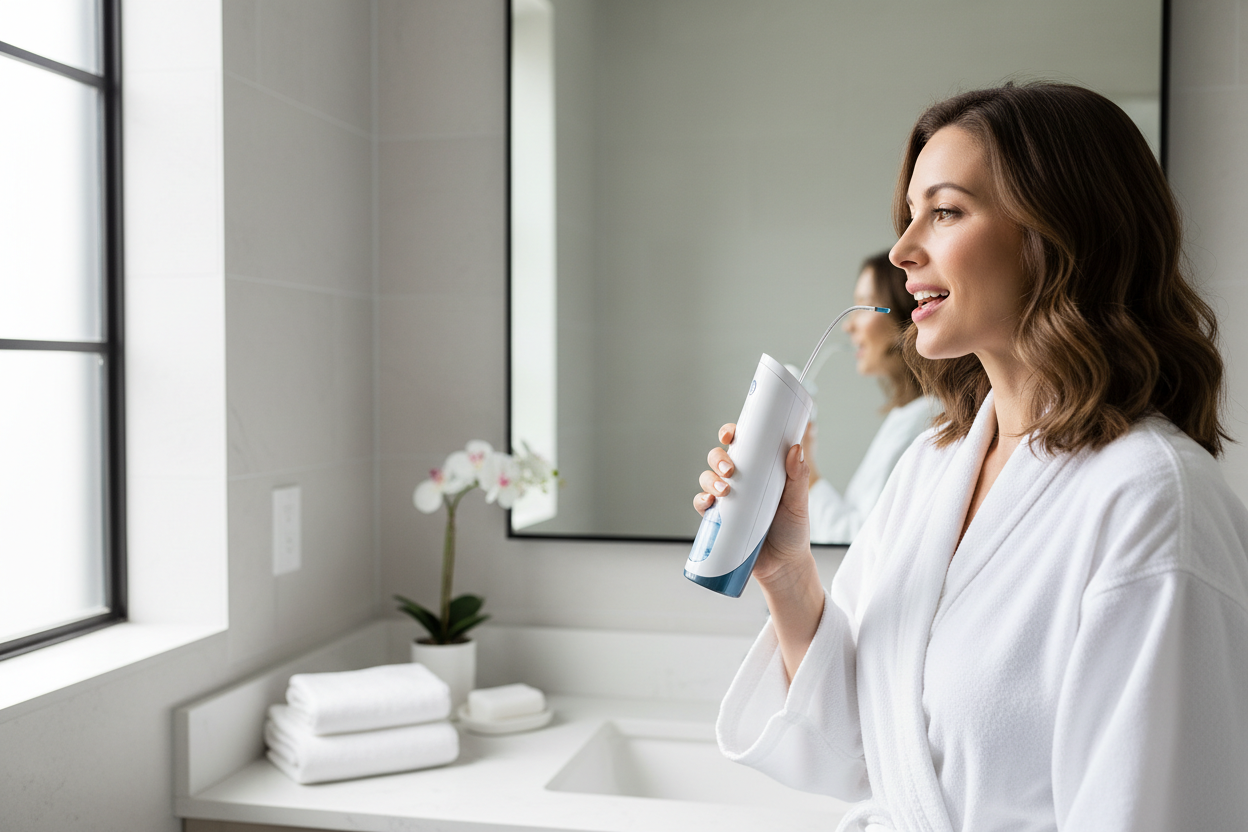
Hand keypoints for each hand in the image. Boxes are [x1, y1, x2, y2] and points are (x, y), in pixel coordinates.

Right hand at [694, 422, 823, 680]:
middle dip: (718, 459)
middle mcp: (740, 482)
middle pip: (718, 458)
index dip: (730, 433)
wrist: (784, 566)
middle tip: (731, 470)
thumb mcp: (798, 503)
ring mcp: (727, 501)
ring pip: (707, 479)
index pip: (741, 444)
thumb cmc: (793, 531)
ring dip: (709, 480)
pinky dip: (701, 501)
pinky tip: (708, 504)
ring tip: (724, 492)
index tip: (731, 434)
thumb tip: (795, 449)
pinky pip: (702, 505)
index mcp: (758, 470)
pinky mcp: (718, 521)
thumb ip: (798, 477)